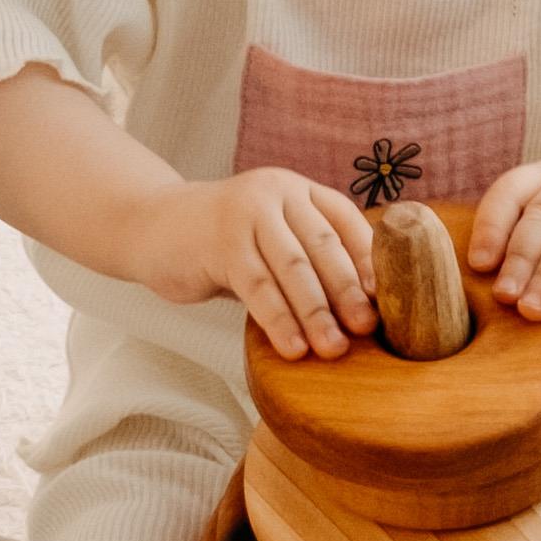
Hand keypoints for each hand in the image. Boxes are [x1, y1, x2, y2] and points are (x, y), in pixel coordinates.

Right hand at [158, 166, 381, 359]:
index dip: (369, 260)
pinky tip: (292, 348)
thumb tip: (360, 313)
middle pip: (323, 245)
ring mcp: (246, 212)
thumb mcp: (269, 240)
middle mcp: (277, 192)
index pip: (346, 222)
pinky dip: (278, 319)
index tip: (388, 299)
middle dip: (348, 291)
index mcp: (299, 191)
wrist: (151, 226)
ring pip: (292, 267)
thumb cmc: (222, 244)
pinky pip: (257, 285)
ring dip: (316, 312)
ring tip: (333, 349)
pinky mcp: (219, 240)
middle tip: (366, 330)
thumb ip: (305, 261)